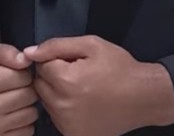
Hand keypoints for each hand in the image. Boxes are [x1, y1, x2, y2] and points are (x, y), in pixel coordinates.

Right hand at [0, 41, 39, 135]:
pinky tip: (9, 115)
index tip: (10, 73)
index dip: (21, 72)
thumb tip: (25, 59)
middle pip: (30, 95)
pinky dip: (23, 123)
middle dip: (25, 88)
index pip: (23, 75)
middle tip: (11, 87)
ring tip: (11, 100)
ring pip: (31, 113)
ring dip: (26, 106)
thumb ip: (2, 51)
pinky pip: (26, 131)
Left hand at [24, 36, 173, 135]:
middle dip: (54, 77)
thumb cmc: (120, 68)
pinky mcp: (74, 135)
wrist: (144, 97)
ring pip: (47, 102)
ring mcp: (67, 124)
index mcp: (66, 80)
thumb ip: (56, 46)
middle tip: (79, 75)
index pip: (41, 66)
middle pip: (40, 85)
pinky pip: (57, 118)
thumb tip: (29, 52)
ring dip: (58, 94)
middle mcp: (63, 105)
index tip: (75, 62)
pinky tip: (84, 104)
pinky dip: (65, 110)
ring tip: (83, 89)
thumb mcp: (92, 45)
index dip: (57, 60)